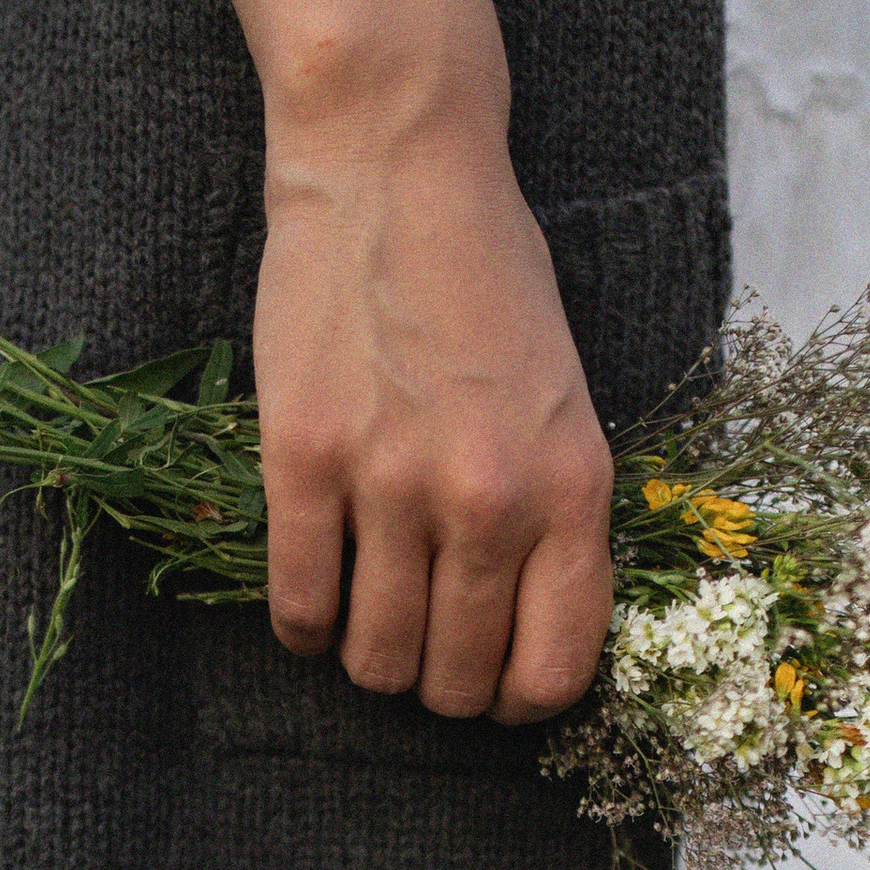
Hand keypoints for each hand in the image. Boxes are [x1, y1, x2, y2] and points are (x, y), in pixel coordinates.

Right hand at [254, 129, 613, 722]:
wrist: (397, 168)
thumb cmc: (488, 285)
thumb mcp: (566, 407)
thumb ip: (556, 520)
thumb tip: (525, 639)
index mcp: (571, 491)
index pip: (552, 672)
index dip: (515, 701)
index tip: (489, 680)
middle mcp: (489, 500)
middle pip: (455, 683)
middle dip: (435, 685)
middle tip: (419, 645)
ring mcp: (393, 484)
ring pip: (376, 660)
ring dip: (367, 659)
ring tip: (365, 618)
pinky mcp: (304, 462)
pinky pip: (299, 608)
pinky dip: (304, 628)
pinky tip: (312, 601)